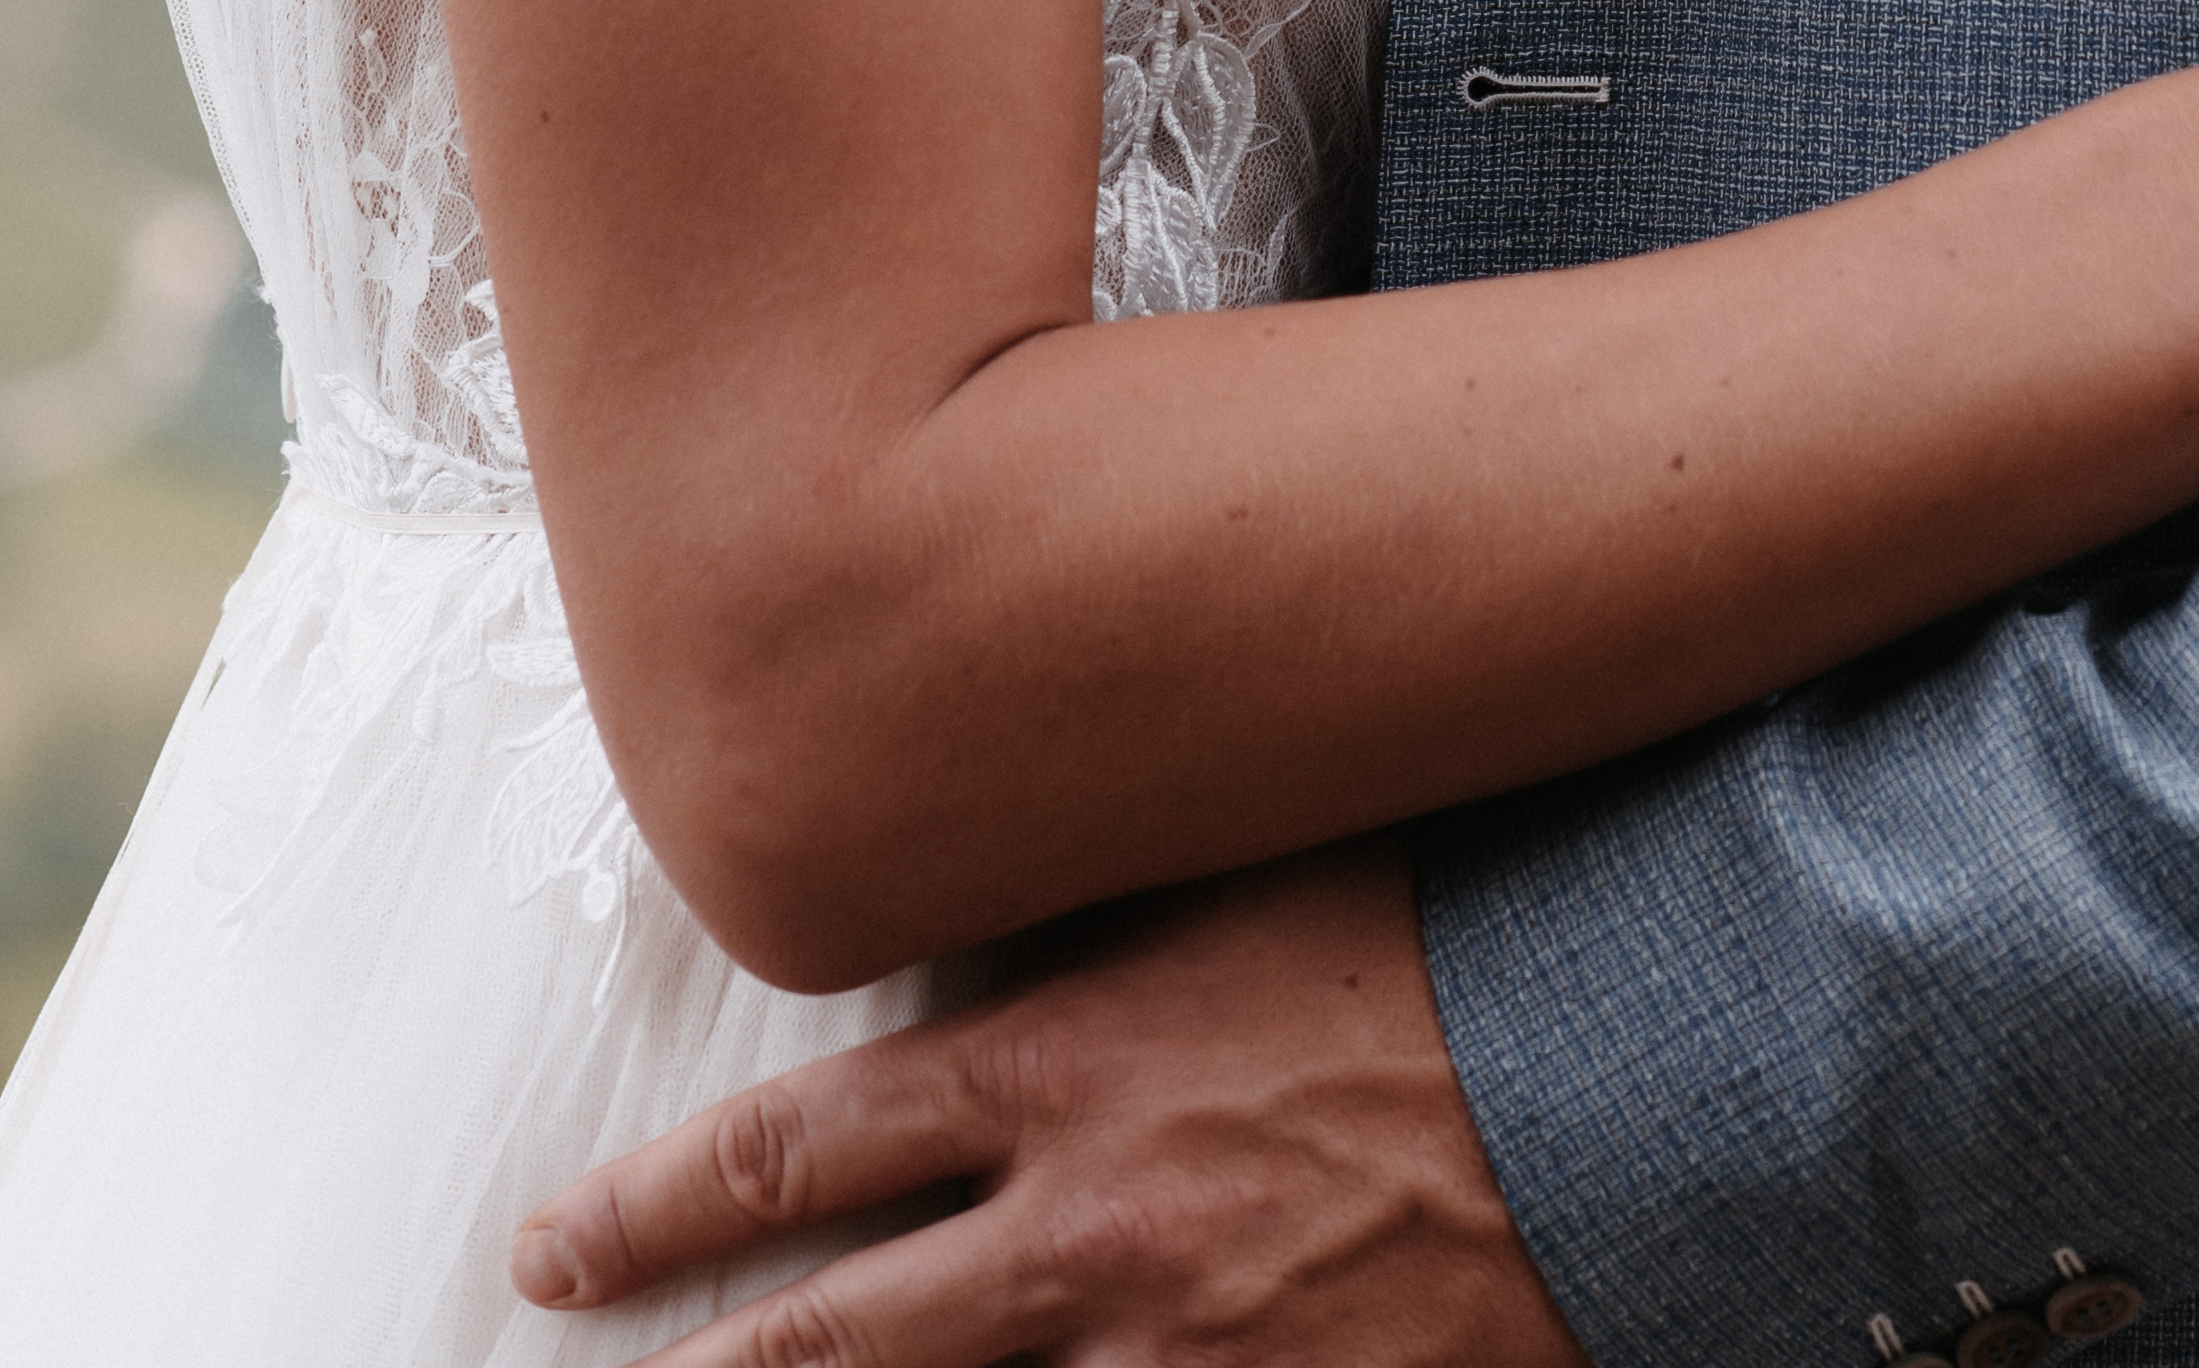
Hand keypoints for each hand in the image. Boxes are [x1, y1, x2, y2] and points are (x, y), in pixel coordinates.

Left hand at [510, 840, 1588, 1367]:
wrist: (1649, 1070)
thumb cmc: (1460, 936)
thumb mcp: (1256, 880)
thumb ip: (1110, 922)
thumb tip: (999, 879)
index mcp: (1069, 1072)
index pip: (796, 1157)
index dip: (649, 1215)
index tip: (549, 1251)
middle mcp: (1091, 1238)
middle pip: (829, 1350)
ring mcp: (1183, 1366)